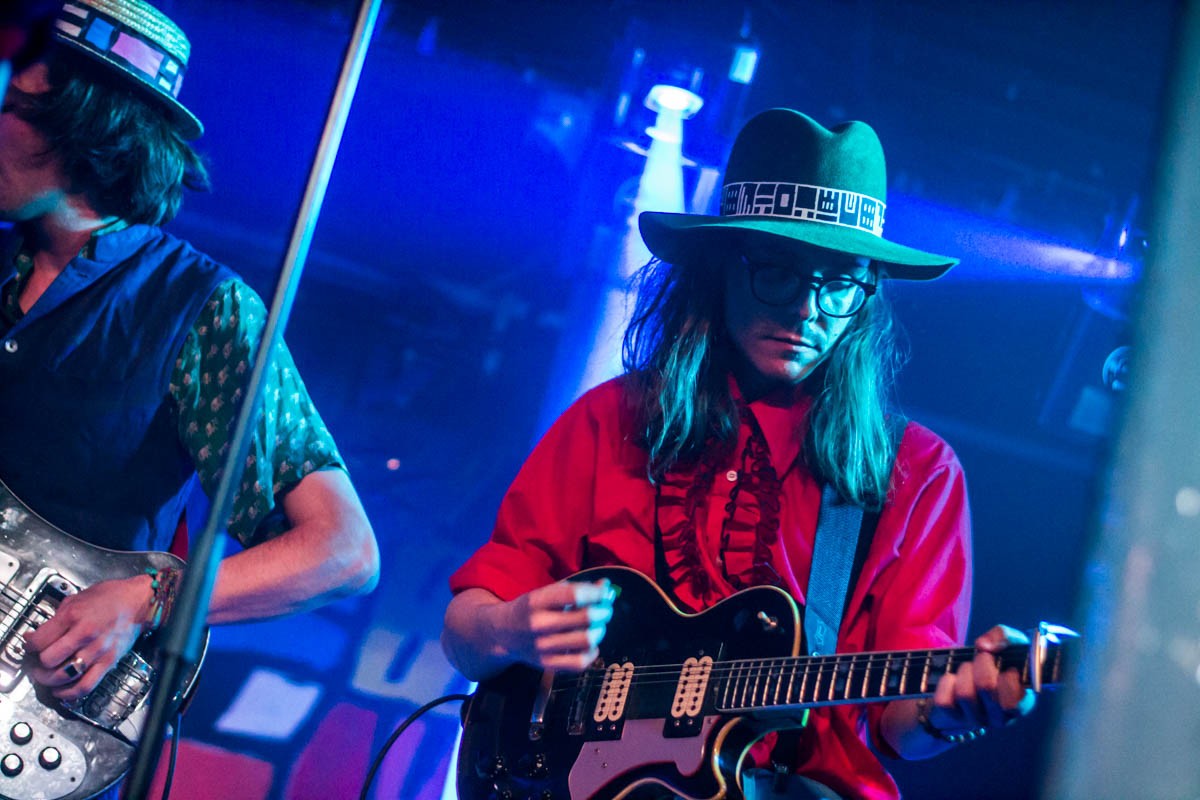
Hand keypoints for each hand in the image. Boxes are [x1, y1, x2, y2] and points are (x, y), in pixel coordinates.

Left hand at [23, 575, 153, 700]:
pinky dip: (68, 693)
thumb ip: (58, 617)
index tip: (30, 646)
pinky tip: (62, 690)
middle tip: (37, 662)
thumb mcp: (78, 597)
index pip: (38, 641)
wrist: (141, 601)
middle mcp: (84, 634)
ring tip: (47, 676)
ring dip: (49, 680)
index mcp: (73, 615)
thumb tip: (40, 633)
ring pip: (63, 676)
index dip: (28, 646)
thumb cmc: (113, 596)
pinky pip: (85, 686)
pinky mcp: (109, 662)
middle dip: (37, 664)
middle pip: (48, 661)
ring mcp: (97, 650)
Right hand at [490, 578, 615, 671]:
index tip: (604, 591)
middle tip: (605, 609)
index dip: (596, 592)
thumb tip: (606, 586)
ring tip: (598, 626)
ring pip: (587, 640)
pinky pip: (580, 663)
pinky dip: (592, 653)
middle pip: (586, 618)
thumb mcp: (547, 593)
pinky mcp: (547, 664)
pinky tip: (590, 645)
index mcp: (537, 601)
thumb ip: (576, 589)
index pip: (575, 594)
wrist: (501, 633)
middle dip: (604, 611)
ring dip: (600, 631)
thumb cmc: (530, 609)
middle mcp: (539, 624)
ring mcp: (542, 647)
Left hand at [928, 624, 1036, 734]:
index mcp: (1022, 705)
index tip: (1009, 667)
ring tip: (970, 669)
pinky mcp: (955, 718)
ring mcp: (977, 720)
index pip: (1013, 700)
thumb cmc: (1001, 661)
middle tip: (984, 659)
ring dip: (964, 671)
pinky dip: (947, 683)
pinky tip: (955, 680)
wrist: (976, 675)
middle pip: (985, 686)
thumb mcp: (1010, 644)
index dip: (1008, 675)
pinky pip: (944, 701)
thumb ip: (1004, 636)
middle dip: (982, 662)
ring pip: (965, 694)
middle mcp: (1001, 718)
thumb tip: (983, 645)